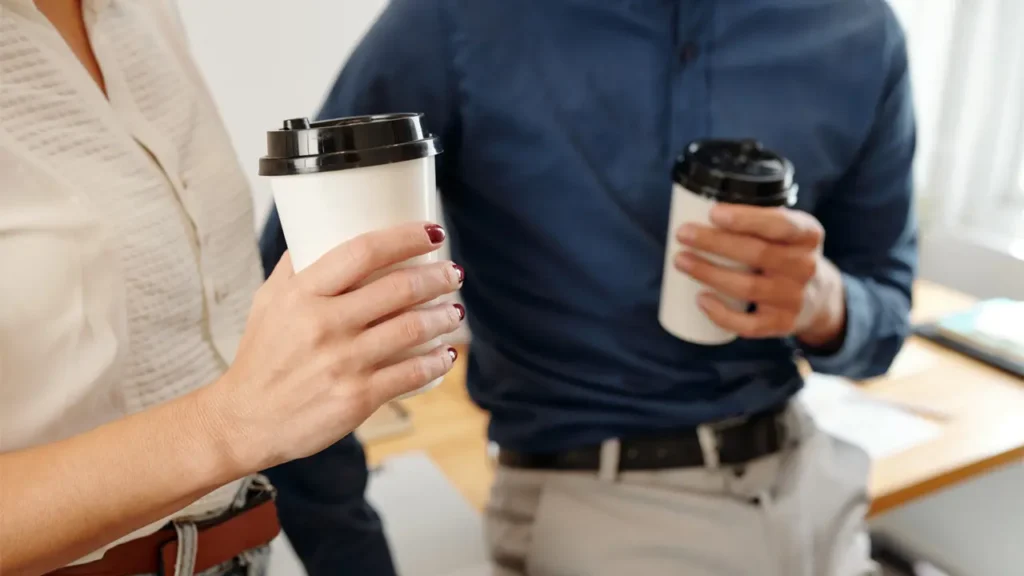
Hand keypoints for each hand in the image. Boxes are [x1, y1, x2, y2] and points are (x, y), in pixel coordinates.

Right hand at [201, 222, 464, 474]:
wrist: (245, 421)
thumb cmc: (261, 357)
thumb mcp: (267, 302)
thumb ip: (296, 267)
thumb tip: (320, 229)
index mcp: (302, 294)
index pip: (362, 251)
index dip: (405, 238)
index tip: (432, 232)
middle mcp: (324, 324)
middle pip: (398, 288)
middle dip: (437, 276)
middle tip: (453, 272)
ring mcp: (343, 362)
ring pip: (412, 329)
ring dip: (444, 316)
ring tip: (455, 310)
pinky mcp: (357, 397)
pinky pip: (411, 374)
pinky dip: (437, 362)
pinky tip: (447, 354)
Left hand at [673, 204, 845, 345]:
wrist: (818, 297)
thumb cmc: (786, 253)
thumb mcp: (788, 230)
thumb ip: (759, 218)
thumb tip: (699, 204)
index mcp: (808, 235)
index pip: (781, 224)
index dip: (746, 219)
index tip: (713, 213)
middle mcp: (806, 267)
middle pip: (757, 254)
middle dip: (714, 243)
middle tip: (683, 234)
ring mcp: (794, 299)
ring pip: (748, 287)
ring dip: (709, 273)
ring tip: (681, 261)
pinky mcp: (782, 324)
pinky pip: (749, 325)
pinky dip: (722, 315)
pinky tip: (701, 300)